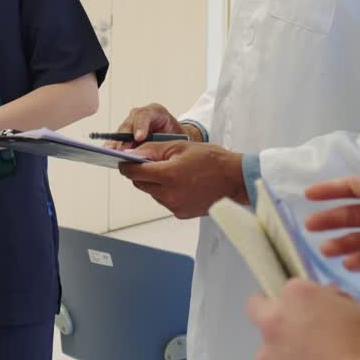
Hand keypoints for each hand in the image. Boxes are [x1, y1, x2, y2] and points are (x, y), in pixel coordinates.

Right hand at [109, 102, 199, 147]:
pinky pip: (117, 139)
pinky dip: (113, 146)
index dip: (140, 126)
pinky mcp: (125, 133)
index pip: (145, 115)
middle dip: (124, 138)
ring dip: (115, 143)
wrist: (175, 136)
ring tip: (110, 153)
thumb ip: (166, 142)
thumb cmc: (177, 136)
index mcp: (156, 111)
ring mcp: (131, 123)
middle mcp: (140, 115)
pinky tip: (108, 154)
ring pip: (120, 132)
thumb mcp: (177, 136)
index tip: (138, 138)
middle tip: (121, 150)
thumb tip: (156, 156)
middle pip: (129, 124)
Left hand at [118, 141, 246, 218]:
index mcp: (168, 175)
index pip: (133, 172)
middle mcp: (169, 194)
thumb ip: (152, 150)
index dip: (126, 165)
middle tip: (153, 162)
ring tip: (173, 172)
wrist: (235, 179)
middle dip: (142, 173)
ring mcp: (175, 206)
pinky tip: (182, 183)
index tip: (125, 160)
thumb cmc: (211, 160)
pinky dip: (166, 192)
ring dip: (155, 183)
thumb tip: (131, 154)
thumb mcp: (180, 146)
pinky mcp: (181, 213)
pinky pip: (164, 201)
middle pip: (140, 184)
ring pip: (152, 193)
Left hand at [246, 279, 359, 359]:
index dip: (301, 302)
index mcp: (296, 297)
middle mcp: (273, 324)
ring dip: (284, 356)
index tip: (312, 314)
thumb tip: (325, 300)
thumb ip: (335, 300)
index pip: (287, 290)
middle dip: (273, 317)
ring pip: (268, 351)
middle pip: (258, 311)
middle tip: (297, 335)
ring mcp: (267, 359)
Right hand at [304, 176, 359, 279]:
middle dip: (331, 219)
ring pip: (359, 240)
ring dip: (341, 243)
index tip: (309, 195)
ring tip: (326, 250)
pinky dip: (359, 263)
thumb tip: (353, 184)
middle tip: (310, 226)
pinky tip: (347, 264)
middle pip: (353, 215)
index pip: (356, 188)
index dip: (332, 190)